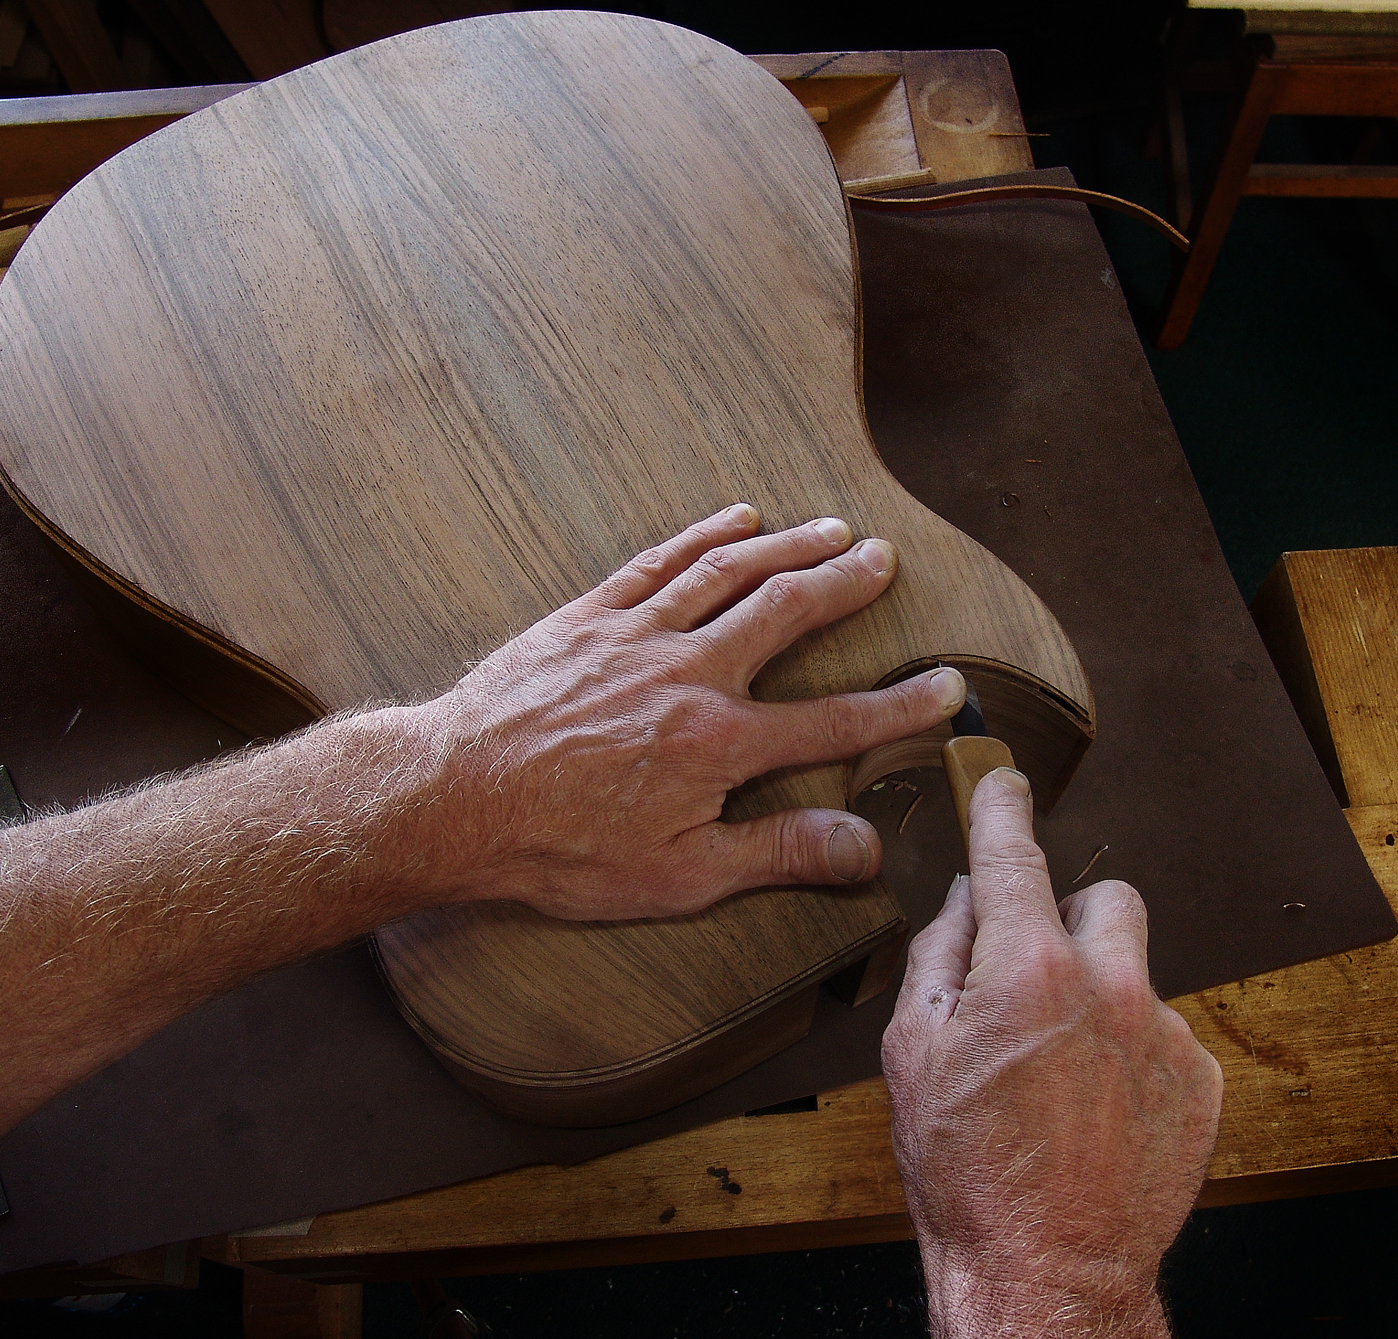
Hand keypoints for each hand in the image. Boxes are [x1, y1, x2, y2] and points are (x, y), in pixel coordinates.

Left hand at [402, 503, 966, 917]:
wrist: (450, 800)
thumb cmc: (559, 851)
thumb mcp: (677, 878)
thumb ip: (776, 855)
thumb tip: (863, 849)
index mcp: (718, 744)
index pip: (834, 721)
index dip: (899, 706)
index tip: (946, 686)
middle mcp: (689, 674)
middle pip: (787, 614)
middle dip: (844, 585)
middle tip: (886, 559)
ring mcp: (637, 636)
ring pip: (729, 574)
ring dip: (788, 547)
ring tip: (832, 529)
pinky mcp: (588, 617)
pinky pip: (659, 562)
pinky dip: (703, 536)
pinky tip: (736, 518)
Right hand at [882, 768, 1222, 1338]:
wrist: (1046, 1271)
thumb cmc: (969, 1174)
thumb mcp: (912, 1054)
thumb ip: (938, 958)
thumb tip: (962, 904)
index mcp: (1027, 969)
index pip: (1014, 854)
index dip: (1002, 807)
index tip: (1002, 783)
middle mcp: (1108, 985)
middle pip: (1106, 897)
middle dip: (1069, 920)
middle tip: (1035, 972)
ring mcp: (1163, 1032)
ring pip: (1136, 971)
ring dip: (1100, 995)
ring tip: (1061, 1069)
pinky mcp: (1200, 1080)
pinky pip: (1165, 1033)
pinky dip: (1132, 1054)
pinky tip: (1095, 1106)